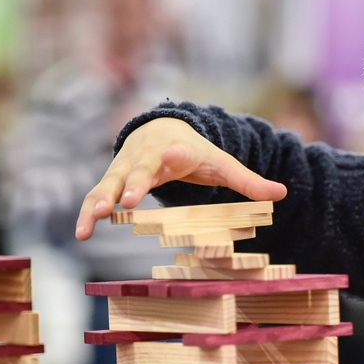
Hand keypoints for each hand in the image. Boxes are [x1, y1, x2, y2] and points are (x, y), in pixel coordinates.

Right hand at [75, 118, 286, 239]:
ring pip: (110, 184)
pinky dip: (87, 212)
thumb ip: (249, 182)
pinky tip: (81, 233)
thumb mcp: (223, 165)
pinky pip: (96, 196)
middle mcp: (147, 157)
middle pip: (138, 169)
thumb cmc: (194, 153)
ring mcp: (125, 168)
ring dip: (100, 201)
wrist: (160, 130)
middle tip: (128, 201)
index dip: (174, 155)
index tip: (172, 155)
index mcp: (177, 150)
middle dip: (132, 184)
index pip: (176, 152)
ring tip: (93, 219)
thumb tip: (282, 194)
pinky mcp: (111, 181)